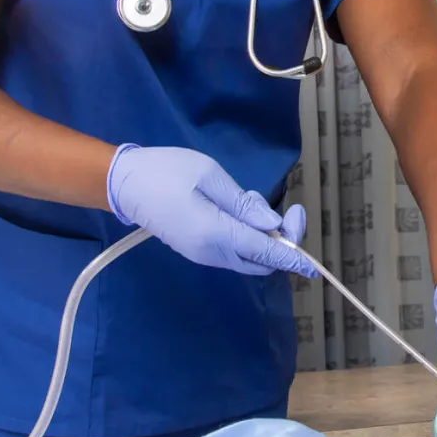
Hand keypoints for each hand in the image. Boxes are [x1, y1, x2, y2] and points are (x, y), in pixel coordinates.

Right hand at [107, 144, 316, 277]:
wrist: (123, 183)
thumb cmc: (165, 171)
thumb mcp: (209, 176)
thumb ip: (243, 204)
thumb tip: (271, 224)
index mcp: (215, 234)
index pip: (264, 252)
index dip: (292, 257)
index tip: (313, 265)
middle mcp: (211, 252)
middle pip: (260, 262)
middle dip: (283, 243)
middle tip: (291, 210)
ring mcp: (202, 254)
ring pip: (248, 258)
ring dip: (264, 238)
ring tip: (253, 200)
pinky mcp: (197, 248)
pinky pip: (234, 251)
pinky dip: (249, 237)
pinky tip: (241, 209)